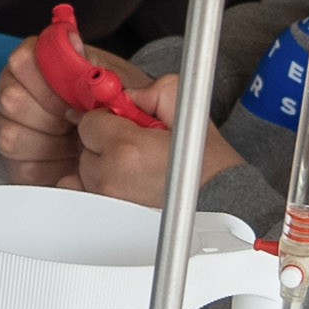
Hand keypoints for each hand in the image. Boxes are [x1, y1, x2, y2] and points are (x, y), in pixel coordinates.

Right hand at [0, 34, 191, 193]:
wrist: (120, 135)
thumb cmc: (112, 102)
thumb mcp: (110, 78)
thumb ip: (87, 61)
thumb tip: (71, 41)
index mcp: (35, 61)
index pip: (22, 62)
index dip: (50, 83)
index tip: (76, 97)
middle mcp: (15, 89)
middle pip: (11, 100)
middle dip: (51, 115)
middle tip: (79, 119)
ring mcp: (10, 124)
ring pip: (12, 135)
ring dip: (51, 142)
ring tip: (75, 139)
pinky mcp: (15, 160)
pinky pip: (22, 166)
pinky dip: (52, 166)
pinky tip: (69, 157)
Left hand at [66, 71, 232, 208]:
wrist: (222, 200)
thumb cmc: (206, 164)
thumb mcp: (184, 109)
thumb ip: (149, 92)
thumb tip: (124, 94)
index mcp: (126, 148)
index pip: (90, 122)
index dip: (109, 119)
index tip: (127, 125)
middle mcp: (111, 177)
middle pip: (86, 148)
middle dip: (106, 142)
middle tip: (137, 146)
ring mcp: (109, 200)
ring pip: (85, 171)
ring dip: (104, 165)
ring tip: (136, 166)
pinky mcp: (110, 216)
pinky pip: (90, 193)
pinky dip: (103, 186)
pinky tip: (130, 181)